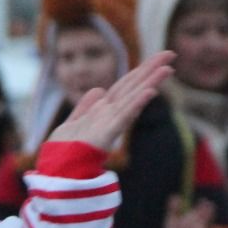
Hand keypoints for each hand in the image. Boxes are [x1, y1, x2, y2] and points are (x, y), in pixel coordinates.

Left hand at [46, 52, 174, 152]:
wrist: (56, 173)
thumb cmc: (64, 154)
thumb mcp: (72, 124)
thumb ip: (85, 107)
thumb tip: (98, 90)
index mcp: (102, 111)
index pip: (125, 86)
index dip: (140, 71)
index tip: (159, 59)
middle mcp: (109, 116)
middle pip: (132, 88)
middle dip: (150, 70)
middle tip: (171, 54)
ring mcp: (108, 125)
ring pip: (132, 99)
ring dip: (150, 83)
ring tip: (168, 68)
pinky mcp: (104, 136)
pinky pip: (122, 117)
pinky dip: (136, 105)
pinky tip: (149, 92)